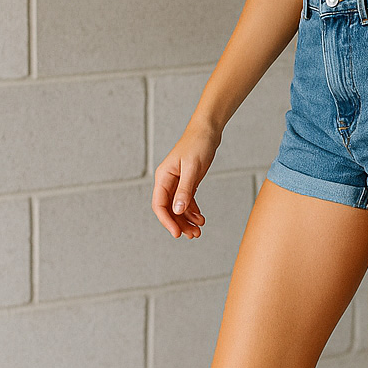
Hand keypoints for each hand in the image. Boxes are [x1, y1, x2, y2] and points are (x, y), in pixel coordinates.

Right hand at [152, 119, 220, 238]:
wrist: (207, 131)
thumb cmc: (198, 145)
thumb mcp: (193, 168)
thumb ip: (185, 190)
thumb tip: (177, 210)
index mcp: (163, 177)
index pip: (159, 205)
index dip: (167, 221)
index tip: (177, 233)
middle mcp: (167, 181)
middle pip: (169, 209)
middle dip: (179, 224)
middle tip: (193, 235)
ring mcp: (177, 182)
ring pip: (178, 208)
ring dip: (187, 220)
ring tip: (198, 231)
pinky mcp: (187, 182)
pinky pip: (186, 201)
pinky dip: (193, 211)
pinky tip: (200, 219)